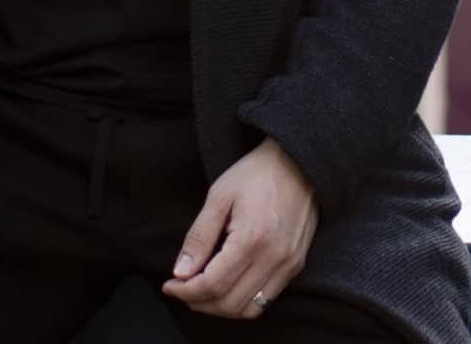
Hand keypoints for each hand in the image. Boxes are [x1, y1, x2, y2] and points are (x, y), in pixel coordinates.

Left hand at [161, 136, 317, 319]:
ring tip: (202, 292)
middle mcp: (275, 256)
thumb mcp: (219, 196)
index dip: (185, 291)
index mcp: (253, 237)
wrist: (299, 161)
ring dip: (220, 308)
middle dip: (199, 302)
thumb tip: (181, 272)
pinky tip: (228, 285)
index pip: (213, 284)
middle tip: (182, 289)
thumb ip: (199, 237)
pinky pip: (266, 299)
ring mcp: (289, 263)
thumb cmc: (257, 173)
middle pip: (229, 303)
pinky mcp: (296, 264)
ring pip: (249, 309)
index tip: (170, 285)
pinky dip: (243, 302)